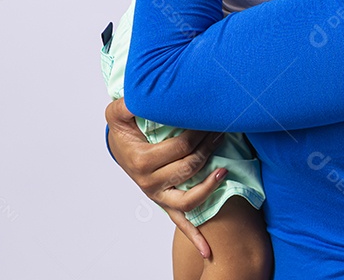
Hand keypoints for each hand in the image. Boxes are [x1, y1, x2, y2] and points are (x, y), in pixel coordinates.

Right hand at [105, 98, 224, 258]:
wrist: (120, 147)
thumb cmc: (124, 128)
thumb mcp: (119, 112)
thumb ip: (128, 102)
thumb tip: (141, 94)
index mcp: (142, 161)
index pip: (181, 146)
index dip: (199, 132)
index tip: (211, 118)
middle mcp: (150, 182)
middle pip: (190, 166)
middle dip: (209, 147)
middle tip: (222, 130)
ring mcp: (158, 195)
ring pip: (190, 197)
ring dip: (209, 185)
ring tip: (224, 170)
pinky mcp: (164, 203)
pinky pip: (180, 222)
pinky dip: (194, 237)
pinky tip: (207, 250)